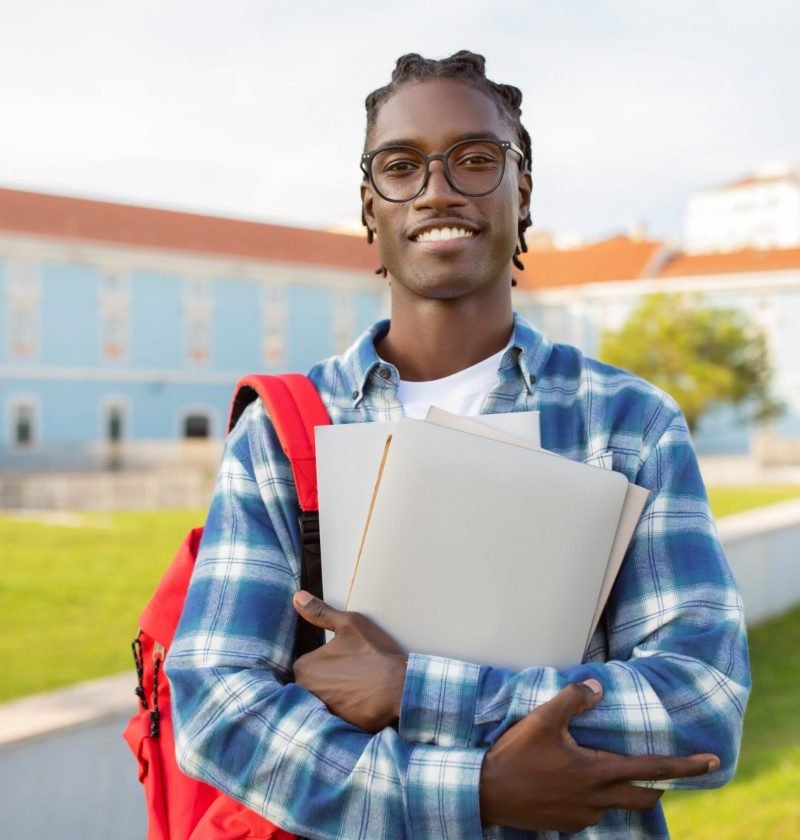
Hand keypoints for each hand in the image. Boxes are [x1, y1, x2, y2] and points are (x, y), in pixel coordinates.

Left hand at [292, 591, 407, 731]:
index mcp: (304, 668)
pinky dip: (345, 711)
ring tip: (357, 688)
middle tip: (352, 674)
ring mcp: (320, 712)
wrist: (399, 688)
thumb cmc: (373, 654)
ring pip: (323, 700)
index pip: (308, 663)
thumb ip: (320, 612)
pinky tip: (361, 704)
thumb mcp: (348, 624)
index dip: (327, 659)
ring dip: (335, 696)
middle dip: (328, 679)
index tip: (344, 659)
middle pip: (313, 683)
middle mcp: (306, 693)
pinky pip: (335, 717)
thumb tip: (298, 597)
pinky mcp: (336, 727)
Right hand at [480, 679, 719, 832]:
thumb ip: (573, 699)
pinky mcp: (568, 825)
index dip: (686, 767)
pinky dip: (594, 798)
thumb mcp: (543, 719)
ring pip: (616, 804)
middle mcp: (598, 799)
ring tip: (601, 769)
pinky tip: (572, 783)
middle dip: (660, 786)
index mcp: (597, 772)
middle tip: (664, 773)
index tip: (712, 762)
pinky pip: (593, 812)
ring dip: (619, 789)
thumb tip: (596, 687)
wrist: (489, 793)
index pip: (653, 771)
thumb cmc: (516, 754)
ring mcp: (584, 816)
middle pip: (645, 798)